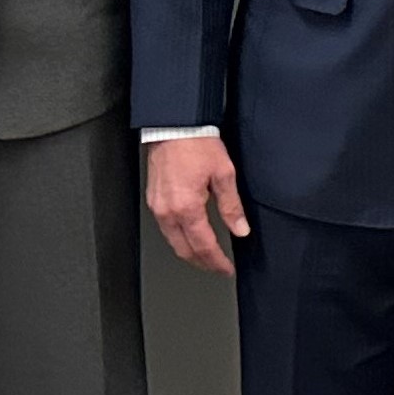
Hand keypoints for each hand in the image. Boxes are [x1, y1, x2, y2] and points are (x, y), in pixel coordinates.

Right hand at [146, 136, 251, 276]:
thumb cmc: (196, 143)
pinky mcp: (153, 200)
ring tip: (206, 256)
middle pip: (184, 250)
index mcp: (187, 207)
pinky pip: (165, 228)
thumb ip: (232, 207)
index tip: (226, 269)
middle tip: (217, 267)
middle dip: (202, 263)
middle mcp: (168, 211)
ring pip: (173, 242)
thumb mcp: (223, 174)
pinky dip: (179, 238)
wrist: (174, 125)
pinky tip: (190, 236)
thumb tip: (240, 229)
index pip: (203, 246)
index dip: (216, 262)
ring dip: (189, 253)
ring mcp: (157, 206)